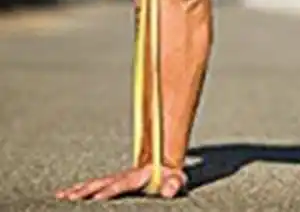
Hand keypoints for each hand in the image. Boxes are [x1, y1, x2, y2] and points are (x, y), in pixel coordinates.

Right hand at [54, 164, 186, 201]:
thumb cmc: (170, 175)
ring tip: (61, 198)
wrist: (164, 161)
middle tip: (70, 200)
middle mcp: (122, 176)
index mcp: (137, 176)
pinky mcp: (109, 182)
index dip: (108, 191)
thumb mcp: (177, 179)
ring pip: (91, 184)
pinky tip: (62, 195)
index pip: (120, 185)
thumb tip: (168, 191)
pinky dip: (75, 190)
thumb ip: (174, 184)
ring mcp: (114, 178)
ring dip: (76, 191)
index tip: (96, 198)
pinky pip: (89, 185)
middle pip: (100, 184)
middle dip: (85, 192)